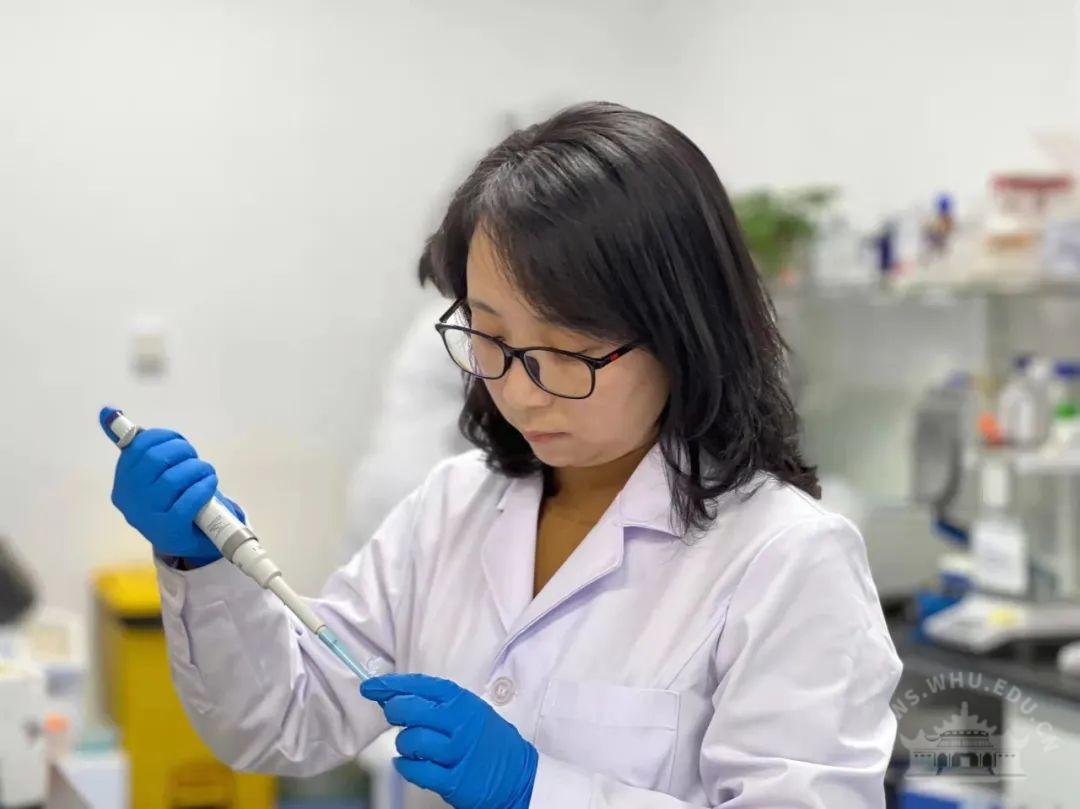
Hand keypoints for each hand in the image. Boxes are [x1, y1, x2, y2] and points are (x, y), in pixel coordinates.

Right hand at [100, 408, 244, 560]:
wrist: (186, 538)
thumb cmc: (170, 497)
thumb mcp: (150, 472)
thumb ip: (132, 444)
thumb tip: (107, 411)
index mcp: (123, 481)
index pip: (139, 446)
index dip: (164, 437)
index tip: (179, 442)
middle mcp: (130, 499)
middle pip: (155, 460)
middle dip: (181, 451)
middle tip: (193, 457)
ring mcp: (147, 517)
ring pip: (173, 479)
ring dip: (197, 469)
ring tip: (206, 472)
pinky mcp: (169, 530)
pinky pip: (188, 501)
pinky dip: (204, 487)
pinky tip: (209, 484)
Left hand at [361, 674, 536, 808]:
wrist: (517, 774)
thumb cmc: (487, 739)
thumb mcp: (470, 710)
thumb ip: (437, 703)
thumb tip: (394, 696)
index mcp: (462, 701)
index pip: (420, 686)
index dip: (392, 685)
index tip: (370, 686)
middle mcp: (459, 723)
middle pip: (410, 711)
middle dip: (394, 711)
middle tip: (393, 715)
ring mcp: (456, 752)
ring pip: (410, 741)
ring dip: (404, 744)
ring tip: (413, 746)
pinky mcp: (453, 780)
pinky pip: (416, 771)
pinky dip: (406, 766)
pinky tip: (409, 764)